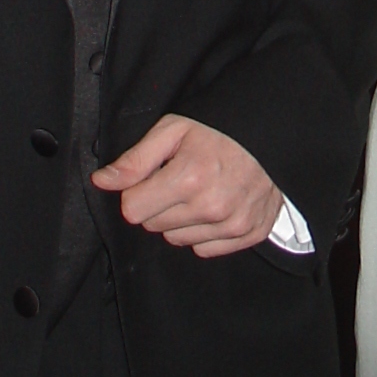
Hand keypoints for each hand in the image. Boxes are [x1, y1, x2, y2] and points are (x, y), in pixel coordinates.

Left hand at [92, 115, 282, 257]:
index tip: (152, 177)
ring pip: (177, 240)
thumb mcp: (173, 129)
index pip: (133, 210)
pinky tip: (215, 205)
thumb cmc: (220, 128)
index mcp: (188, 179)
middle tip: (179, 178)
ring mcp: (232, 224)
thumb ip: (135, 160)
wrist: (274, 133)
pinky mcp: (248, 234)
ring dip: (180, 220)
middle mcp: (211, 207)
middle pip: (153, 226)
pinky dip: (204, 231)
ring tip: (199, 190)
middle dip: (158, 204)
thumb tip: (101, 182)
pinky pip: (204, 248)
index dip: (137, 192)